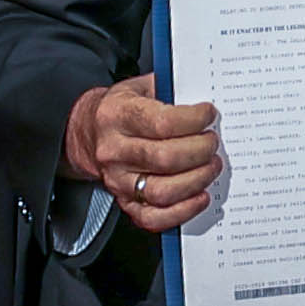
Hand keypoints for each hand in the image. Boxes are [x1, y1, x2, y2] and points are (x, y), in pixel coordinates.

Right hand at [68, 76, 224, 232]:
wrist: (92, 132)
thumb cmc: (124, 108)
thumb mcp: (141, 86)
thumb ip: (171, 88)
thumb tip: (205, 96)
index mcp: (116, 115)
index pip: (162, 122)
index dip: (194, 120)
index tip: (209, 115)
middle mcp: (114, 150)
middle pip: (166, 159)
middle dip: (200, 151)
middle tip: (213, 143)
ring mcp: (117, 180)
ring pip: (163, 191)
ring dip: (197, 180)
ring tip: (211, 166)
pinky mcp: (124, 202)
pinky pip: (154, 218)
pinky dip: (183, 211)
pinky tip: (199, 196)